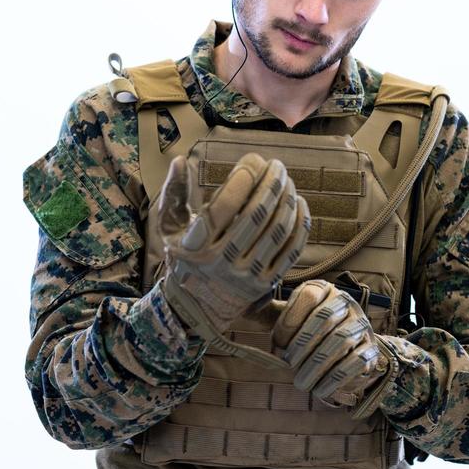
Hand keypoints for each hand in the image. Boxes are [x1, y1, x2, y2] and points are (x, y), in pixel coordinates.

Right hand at [159, 152, 309, 334]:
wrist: (194, 308)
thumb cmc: (183, 257)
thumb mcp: (168, 228)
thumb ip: (174, 193)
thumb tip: (179, 160)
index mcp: (197, 243)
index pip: (226, 204)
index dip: (244, 176)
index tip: (253, 159)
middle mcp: (223, 260)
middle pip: (257, 214)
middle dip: (272, 183)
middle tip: (277, 165)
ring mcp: (247, 274)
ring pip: (277, 230)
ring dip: (287, 199)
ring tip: (288, 181)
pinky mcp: (265, 284)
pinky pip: (291, 250)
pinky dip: (300, 224)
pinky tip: (299, 204)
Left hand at [272, 279, 394, 412]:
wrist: (348, 346)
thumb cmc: (308, 331)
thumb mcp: (288, 316)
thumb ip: (266, 311)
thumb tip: (239, 303)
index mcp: (322, 289)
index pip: (308, 297)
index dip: (289, 322)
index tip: (278, 343)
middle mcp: (345, 302)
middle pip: (324, 320)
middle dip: (302, 347)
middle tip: (290, 367)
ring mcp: (361, 325)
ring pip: (340, 342)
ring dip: (317, 366)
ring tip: (302, 383)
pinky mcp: (371, 349)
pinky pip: (356, 362)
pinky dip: (336, 378)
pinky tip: (321, 389)